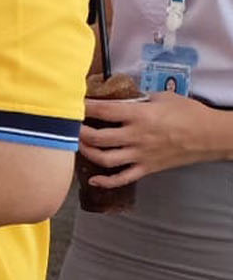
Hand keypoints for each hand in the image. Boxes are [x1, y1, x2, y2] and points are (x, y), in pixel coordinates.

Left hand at [80, 92, 232, 187]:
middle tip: (69, 126)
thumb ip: (138, 97)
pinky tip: (93, 179)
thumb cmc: (188, 113)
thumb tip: (118, 97)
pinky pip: (122, 178)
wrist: (210, 136)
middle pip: (97, 137)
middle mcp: (136, 136)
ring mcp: (140, 155)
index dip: (84, 106)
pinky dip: (105, 182)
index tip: (72, 103)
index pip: (103, 110)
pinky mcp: (147, 168)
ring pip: (104, 159)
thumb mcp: (162, 97)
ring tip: (78, 145)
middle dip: (78, 132)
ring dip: (87, 153)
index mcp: (139, 115)